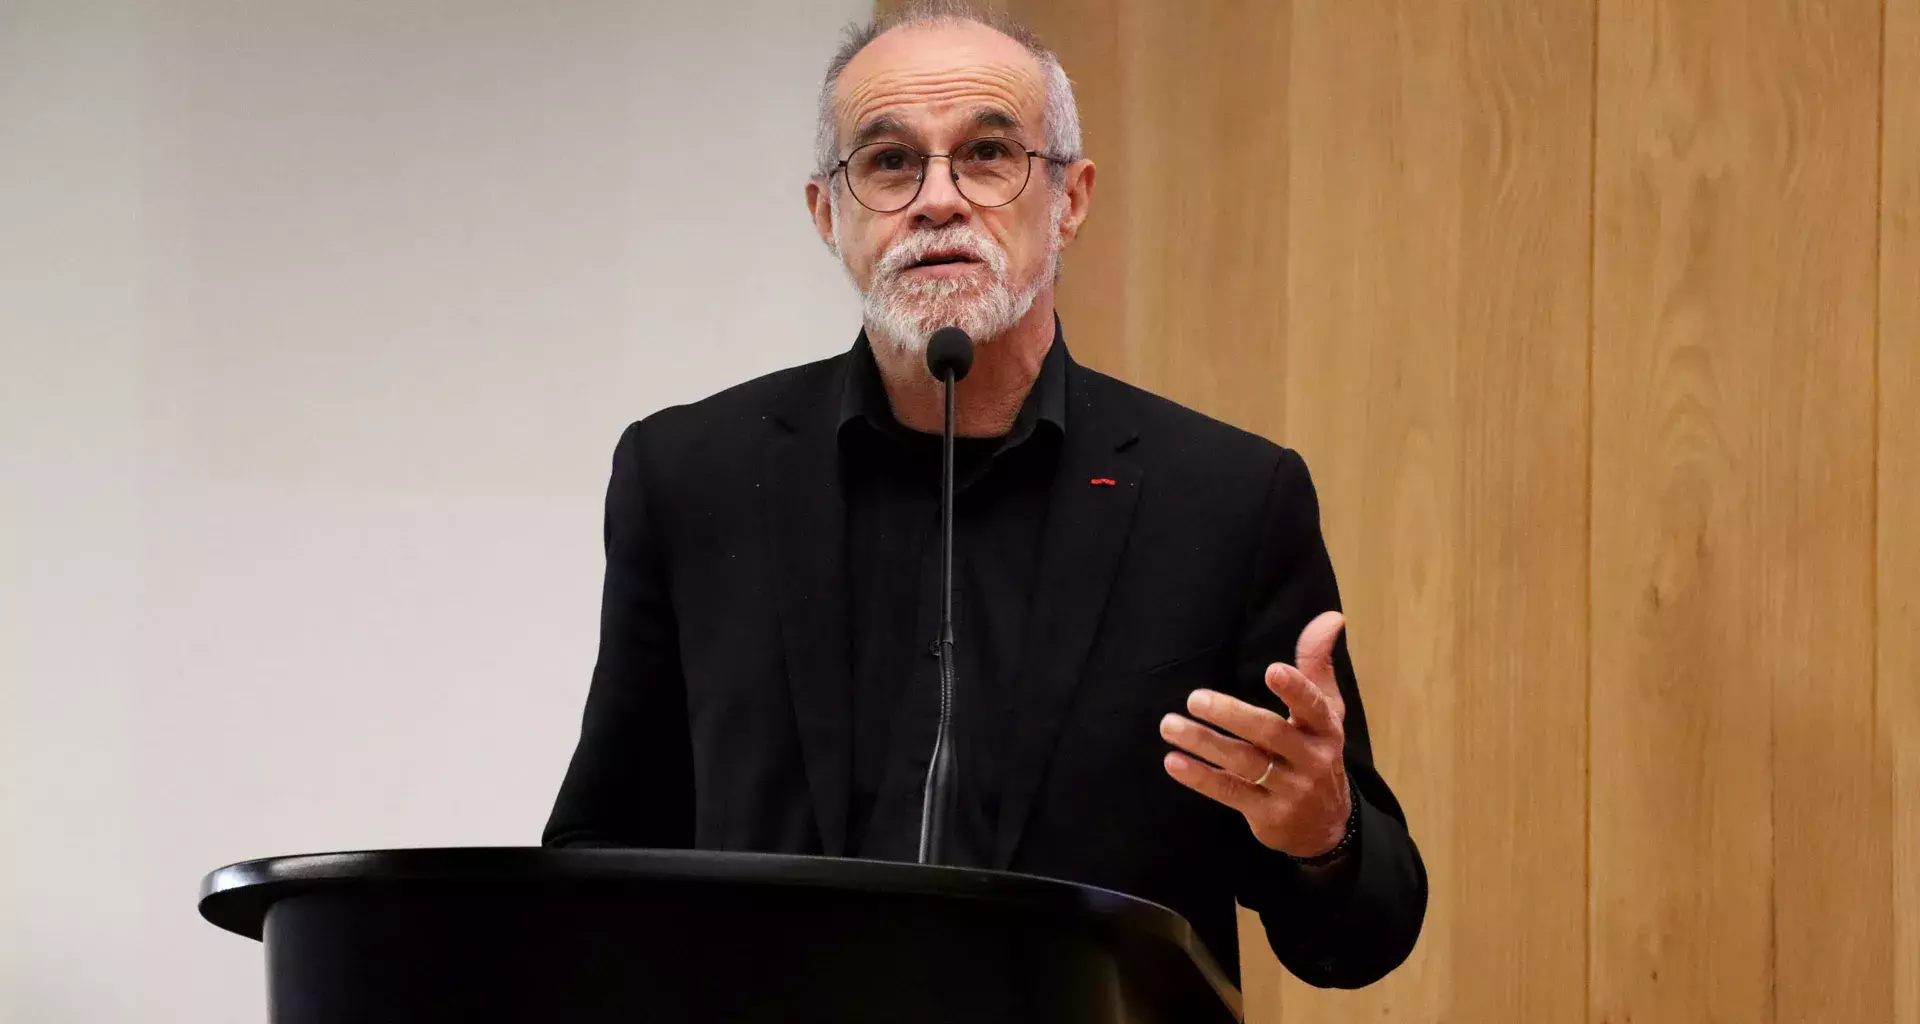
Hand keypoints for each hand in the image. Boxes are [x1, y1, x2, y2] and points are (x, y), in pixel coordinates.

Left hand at [1159, 611, 1351, 857]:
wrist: (1325, 824)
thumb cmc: (1316, 751)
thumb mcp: (1326, 711)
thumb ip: (1317, 664)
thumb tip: (1331, 616)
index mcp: (1325, 728)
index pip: (1313, 707)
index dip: (1295, 690)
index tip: (1272, 670)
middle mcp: (1311, 759)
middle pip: (1270, 733)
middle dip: (1233, 715)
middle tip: (1195, 698)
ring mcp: (1290, 789)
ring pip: (1244, 763)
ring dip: (1205, 743)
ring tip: (1170, 725)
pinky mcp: (1268, 814)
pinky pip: (1231, 793)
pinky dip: (1201, 778)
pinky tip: (1174, 761)